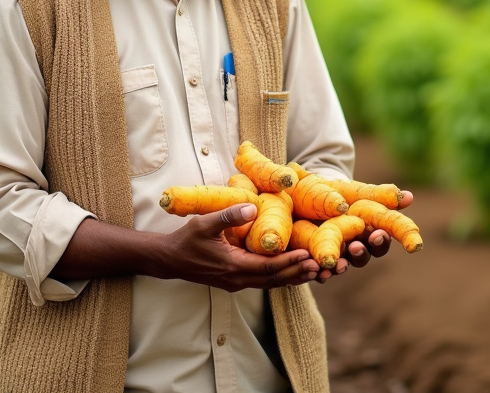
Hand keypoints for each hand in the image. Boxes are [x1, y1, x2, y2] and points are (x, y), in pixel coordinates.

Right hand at [161, 204, 320, 291]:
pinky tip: (292, 272)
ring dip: (292, 277)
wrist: (169, 260)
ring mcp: (236, 283)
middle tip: (320, 265)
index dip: (289, 262)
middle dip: (297, 272)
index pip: (268, 268)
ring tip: (313, 270)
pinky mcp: (235, 281)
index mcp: (232, 266)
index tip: (307, 254)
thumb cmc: (186, 240)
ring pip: (270, 284)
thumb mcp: (204, 224)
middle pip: (274, 280)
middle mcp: (237, 280)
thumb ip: (228, 215)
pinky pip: (263, 282)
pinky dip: (280, 278)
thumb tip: (253, 207)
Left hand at [315, 189, 412, 282]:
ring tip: (343, 257)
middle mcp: (362, 241)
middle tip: (369, 239)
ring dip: (347, 262)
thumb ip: (381, 195)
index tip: (414, 246)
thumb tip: (409, 197)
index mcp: (376, 224)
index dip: (407, 240)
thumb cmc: (340, 193)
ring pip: (349, 263)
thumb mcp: (358, 192)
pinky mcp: (321, 258)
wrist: (310, 195)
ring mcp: (342, 252)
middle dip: (372, 247)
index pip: (396, 233)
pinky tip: (319, 270)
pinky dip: (322, 272)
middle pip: (373, 251)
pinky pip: (323, 270)